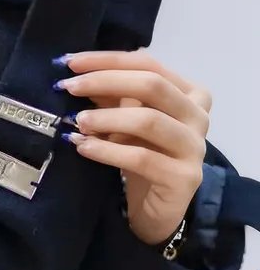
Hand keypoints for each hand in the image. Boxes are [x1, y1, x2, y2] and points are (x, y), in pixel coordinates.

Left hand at [55, 47, 210, 246]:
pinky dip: (107, 150)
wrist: (154, 209)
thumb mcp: (125, 117)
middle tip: (69, 88)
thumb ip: (110, 94)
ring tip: (77, 121)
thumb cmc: (141, 154)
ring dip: (106, 117)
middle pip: (152, 85)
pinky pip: (142, 157)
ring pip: (148, 120)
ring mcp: (195, 147)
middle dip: (105, 81)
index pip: (148, 63)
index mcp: (190, 92)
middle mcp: (199, 116)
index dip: (108, 60)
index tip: (70, 62)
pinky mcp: (185, 178)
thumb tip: (76, 70)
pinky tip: (83, 147)